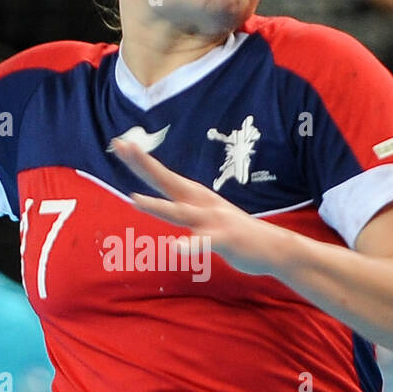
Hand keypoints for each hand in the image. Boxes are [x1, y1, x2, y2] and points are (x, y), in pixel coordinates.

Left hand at [112, 139, 289, 276]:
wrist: (272, 247)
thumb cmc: (233, 233)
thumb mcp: (205, 216)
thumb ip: (184, 210)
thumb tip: (163, 205)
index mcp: (195, 197)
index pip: (162, 176)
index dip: (141, 160)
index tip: (119, 143)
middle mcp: (201, 203)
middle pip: (167, 182)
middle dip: (144, 165)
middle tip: (123, 146)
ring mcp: (213, 220)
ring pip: (181, 213)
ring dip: (157, 207)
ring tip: (134, 200)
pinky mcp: (224, 240)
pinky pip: (205, 244)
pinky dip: (191, 246)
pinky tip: (176, 248)